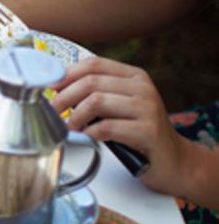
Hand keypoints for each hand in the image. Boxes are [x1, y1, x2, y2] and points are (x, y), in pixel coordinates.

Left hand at [50, 57, 185, 195]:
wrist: (173, 159)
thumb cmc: (138, 132)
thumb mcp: (119, 106)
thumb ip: (96, 94)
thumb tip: (57, 90)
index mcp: (134, 76)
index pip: (93, 64)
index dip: (66, 75)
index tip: (50, 90)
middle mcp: (142, 87)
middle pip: (90, 82)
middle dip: (63, 99)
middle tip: (52, 114)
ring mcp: (147, 108)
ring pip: (95, 102)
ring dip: (75, 118)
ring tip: (70, 129)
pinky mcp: (147, 131)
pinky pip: (106, 127)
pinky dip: (88, 134)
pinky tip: (86, 138)